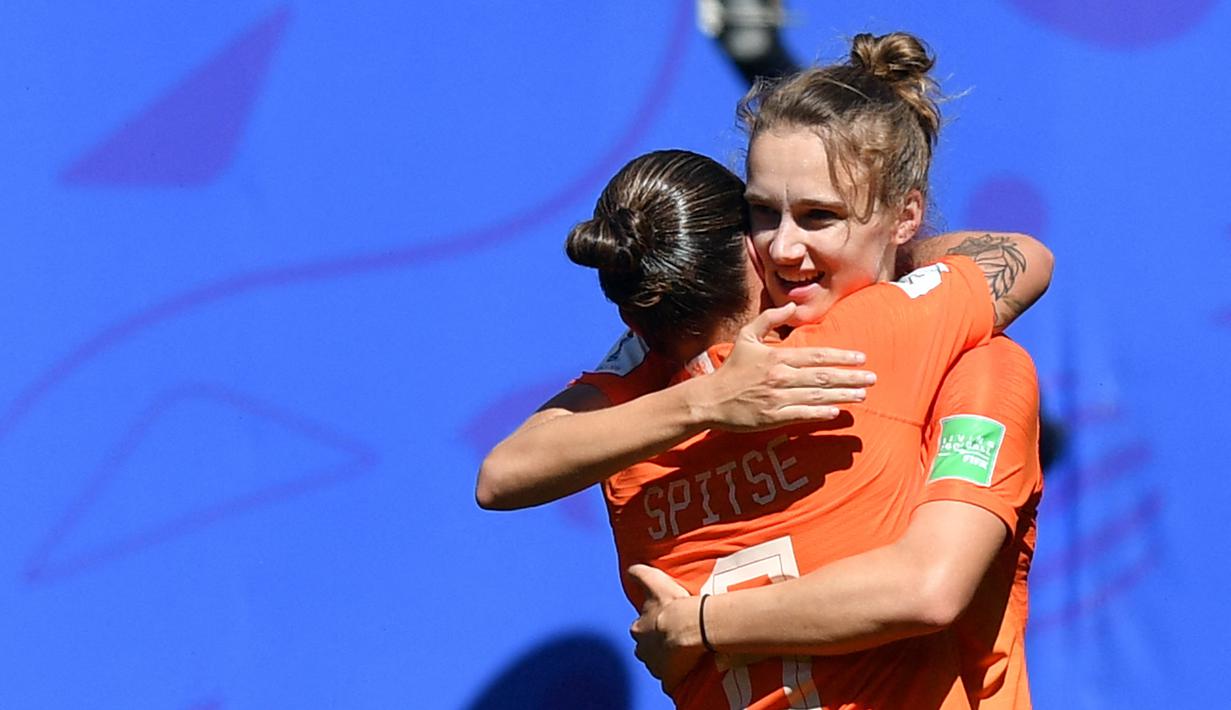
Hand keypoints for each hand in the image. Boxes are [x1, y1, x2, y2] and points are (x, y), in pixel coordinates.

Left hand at [627, 564, 704, 693]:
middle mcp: (642, 650)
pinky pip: (670, 681)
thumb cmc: (673, 605)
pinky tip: (685, 670)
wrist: (692, 627)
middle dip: (656, 645)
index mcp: (638, 629)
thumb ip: (639, 573)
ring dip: (666, 660)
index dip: (651, 626)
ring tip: (682, 652)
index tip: (663, 623)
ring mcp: (655, 667)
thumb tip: (629, 568)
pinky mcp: (668, 680)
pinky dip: (675, 677)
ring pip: (658, 664)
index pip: (640, 629)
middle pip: (647, 649)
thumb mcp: (654, 581)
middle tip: (673, 638)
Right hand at [694, 303, 874, 430]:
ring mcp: (777, 399)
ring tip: (862, 395)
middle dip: (850, 377)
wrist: (710, 400)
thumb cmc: (731, 369)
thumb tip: (792, 306)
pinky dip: (821, 413)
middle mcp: (780, 377)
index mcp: (777, 357)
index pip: (816, 355)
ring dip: (842, 396)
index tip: (861, 358)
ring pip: (817, 396)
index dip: (841, 356)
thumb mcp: (746, 337)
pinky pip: (802, 415)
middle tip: (871, 379)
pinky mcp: (772, 417)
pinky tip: (837, 412)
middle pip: (823, 376)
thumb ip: (769, 318)